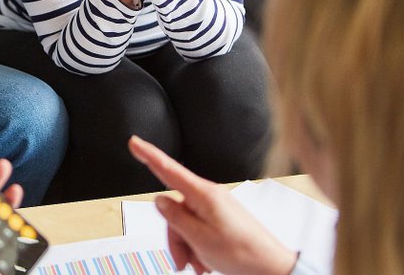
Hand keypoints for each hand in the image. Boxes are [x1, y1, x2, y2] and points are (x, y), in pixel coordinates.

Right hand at [128, 136, 297, 274]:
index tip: (134, 142)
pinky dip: (196, 246)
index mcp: (203, 195)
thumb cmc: (242, 253)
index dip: (149, 155)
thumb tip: (160, 200)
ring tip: (197, 264)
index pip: (169, 170)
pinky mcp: (220, 217)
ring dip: (186, 246)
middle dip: (174, 236)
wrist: (270, 266)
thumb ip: (175, 217)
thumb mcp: (200, 238)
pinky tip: (204, 261)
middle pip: (174, 209)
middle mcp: (209, 196)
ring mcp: (215, 207)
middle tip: (183, 261)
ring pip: (184, 222)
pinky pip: (197, 227)